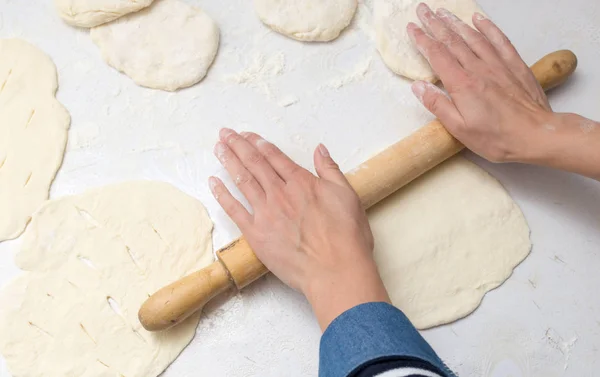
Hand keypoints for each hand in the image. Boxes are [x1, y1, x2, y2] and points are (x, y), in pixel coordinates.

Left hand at [209, 129, 389, 329]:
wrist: (335, 270)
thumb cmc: (346, 236)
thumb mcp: (347, 195)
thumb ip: (330, 170)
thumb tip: (320, 149)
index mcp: (301, 183)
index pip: (274, 157)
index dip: (259, 143)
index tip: (247, 135)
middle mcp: (280, 193)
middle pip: (254, 164)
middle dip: (238, 146)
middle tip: (225, 134)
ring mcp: (265, 214)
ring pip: (242, 181)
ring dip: (229, 162)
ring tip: (218, 149)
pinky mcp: (256, 235)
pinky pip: (234, 210)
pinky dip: (222, 195)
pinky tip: (213, 183)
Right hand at [407, 3, 553, 162]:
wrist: (536, 135)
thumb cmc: (497, 137)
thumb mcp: (459, 129)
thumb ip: (437, 105)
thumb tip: (418, 87)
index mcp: (462, 84)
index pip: (437, 55)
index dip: (423, 40)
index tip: (412, 28)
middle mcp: (478, 69)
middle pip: (452, 40)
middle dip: (435, 23)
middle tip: (423, 10)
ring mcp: (498, 65)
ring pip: (473, 37)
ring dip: (456, 22)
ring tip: (443, 12)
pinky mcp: (515, 65)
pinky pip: (499, 40)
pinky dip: (488, 27)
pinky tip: (479, 20)